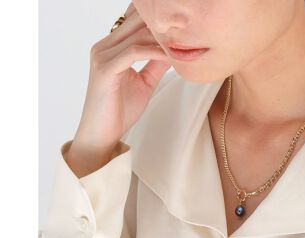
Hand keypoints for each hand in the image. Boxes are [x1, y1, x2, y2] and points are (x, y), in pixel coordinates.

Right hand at [71, 2, 171, 155]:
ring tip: (184, 44)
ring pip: (137, 34)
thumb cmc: (120, 111)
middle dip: (162, 25)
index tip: (184, 30)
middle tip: (188, 32)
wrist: (102, 134)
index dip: (158, 22)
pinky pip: (134, 52)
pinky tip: (171, 56)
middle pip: (135, 21)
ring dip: (162, 38)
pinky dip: (155, 52)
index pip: (135, 21)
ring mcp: (102, 55)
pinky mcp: (105, 68)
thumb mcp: (145, 83)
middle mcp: (104, 46)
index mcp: (111, 47)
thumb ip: (156, 64)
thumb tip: (174, 50)